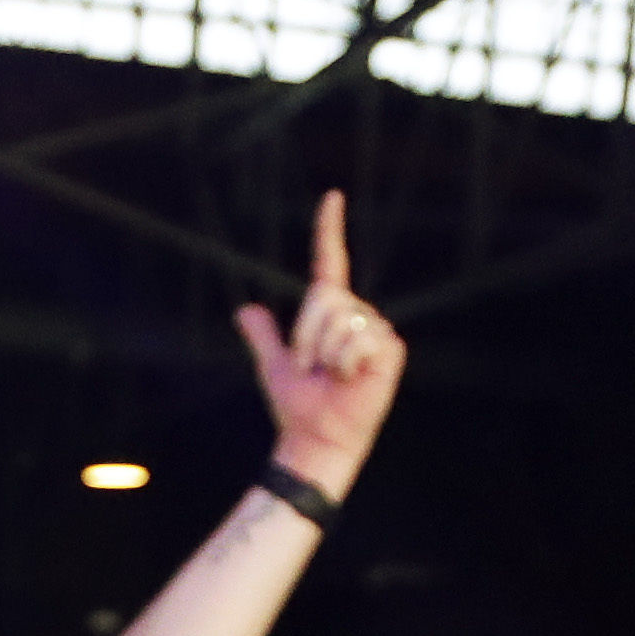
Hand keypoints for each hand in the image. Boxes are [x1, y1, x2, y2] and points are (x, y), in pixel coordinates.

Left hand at [234, 193, 403, 498]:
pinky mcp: (389, 350)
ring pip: (340, 319)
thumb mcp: (273, 366)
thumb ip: (263, 337)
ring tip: (330, 376)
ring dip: (324, 353)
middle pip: (325, 296)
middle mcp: (356, 316)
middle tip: (311, 366)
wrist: (314, 438)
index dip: (330, 231)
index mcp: (330, 315)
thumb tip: (245, 310)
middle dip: (306, 333)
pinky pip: (358, 339)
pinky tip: (350, 380)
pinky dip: (345, 363)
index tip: (332, 198)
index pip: (331, 264)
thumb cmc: (298, 407)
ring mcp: (375, 332)